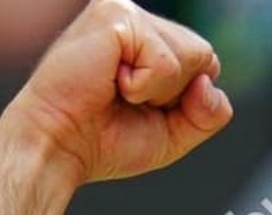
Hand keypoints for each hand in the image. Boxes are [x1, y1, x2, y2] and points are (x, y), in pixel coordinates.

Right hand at [0, 0, 230, 186]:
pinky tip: (112, 82)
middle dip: (177, 94)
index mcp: (149, 40)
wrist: (62, 144)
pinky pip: (167, 62)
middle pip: (204, 56)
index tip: (146, 109)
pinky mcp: (116, 14)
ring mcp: (125, 10)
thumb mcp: (175, 133)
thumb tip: (209, 82)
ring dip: (160, 91)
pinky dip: (146, 86)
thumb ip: (209, 113)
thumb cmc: (108, 140)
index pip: (206, 63)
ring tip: (119, 90)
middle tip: (129, 100)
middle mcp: (137, 18)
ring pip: (192, 55)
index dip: (189, 100)